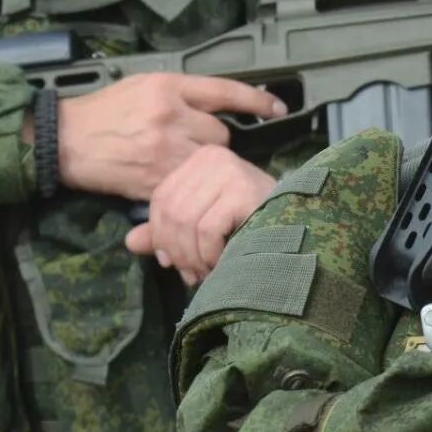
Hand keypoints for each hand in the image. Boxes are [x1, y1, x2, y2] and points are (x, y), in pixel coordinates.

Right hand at [52, 74, 286, 200]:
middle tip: (193, 143)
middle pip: (221, 134)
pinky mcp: (155, 180)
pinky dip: (187, 184)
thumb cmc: (103, 110)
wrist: (64, 141)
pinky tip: (178, 182)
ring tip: (183, 162)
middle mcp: (170, 117)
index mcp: (167, 87)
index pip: (225, 91)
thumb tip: (216, 103)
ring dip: (203, 164)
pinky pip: (188, 183)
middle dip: (214, 140)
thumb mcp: (142, 85)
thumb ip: (180, 92)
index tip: (278, 108)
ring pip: (208, 161)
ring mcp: (163, 151)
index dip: (256, 101)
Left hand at [122, 144, 276, 285]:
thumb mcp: (203, 225)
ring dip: (193, 257)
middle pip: (171, 212)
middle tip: (191, 274)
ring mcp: (229, 171)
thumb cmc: (253, 225)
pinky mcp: (242, 190)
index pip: (161, 199)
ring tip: (207, 272)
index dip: (160, 236)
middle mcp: (213, 157)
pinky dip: (209, 254)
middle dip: (177, 251)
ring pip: (185, 223)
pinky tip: (221, 263)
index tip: (171, 262)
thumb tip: (130, 242)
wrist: (302, 228)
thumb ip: (166, 232)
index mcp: (200, 159)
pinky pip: (206, 230)